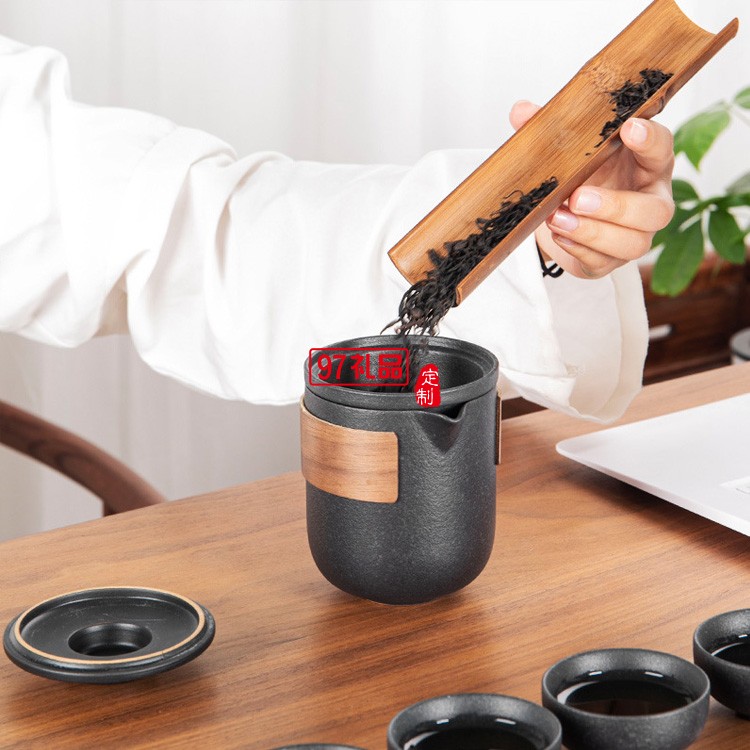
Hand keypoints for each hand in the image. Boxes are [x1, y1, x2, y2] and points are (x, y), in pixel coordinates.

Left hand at [509, 100, 674, 278]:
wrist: (571, 214)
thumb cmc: (585, 175)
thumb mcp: (572, 150)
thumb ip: (552, 130)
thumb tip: (521, 112)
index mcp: (648, 165)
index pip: (662, 148)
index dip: (650, 139)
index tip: (629, 127)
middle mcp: (650, 202)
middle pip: (656, 211)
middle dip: (616, 206)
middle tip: (578, 196)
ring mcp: (635, 236)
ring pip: (632, 244)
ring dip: (592, 233)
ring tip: (558, 218)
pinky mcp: (610, 261)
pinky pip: (602, 263)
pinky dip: (578, 249)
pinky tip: (558, 235)